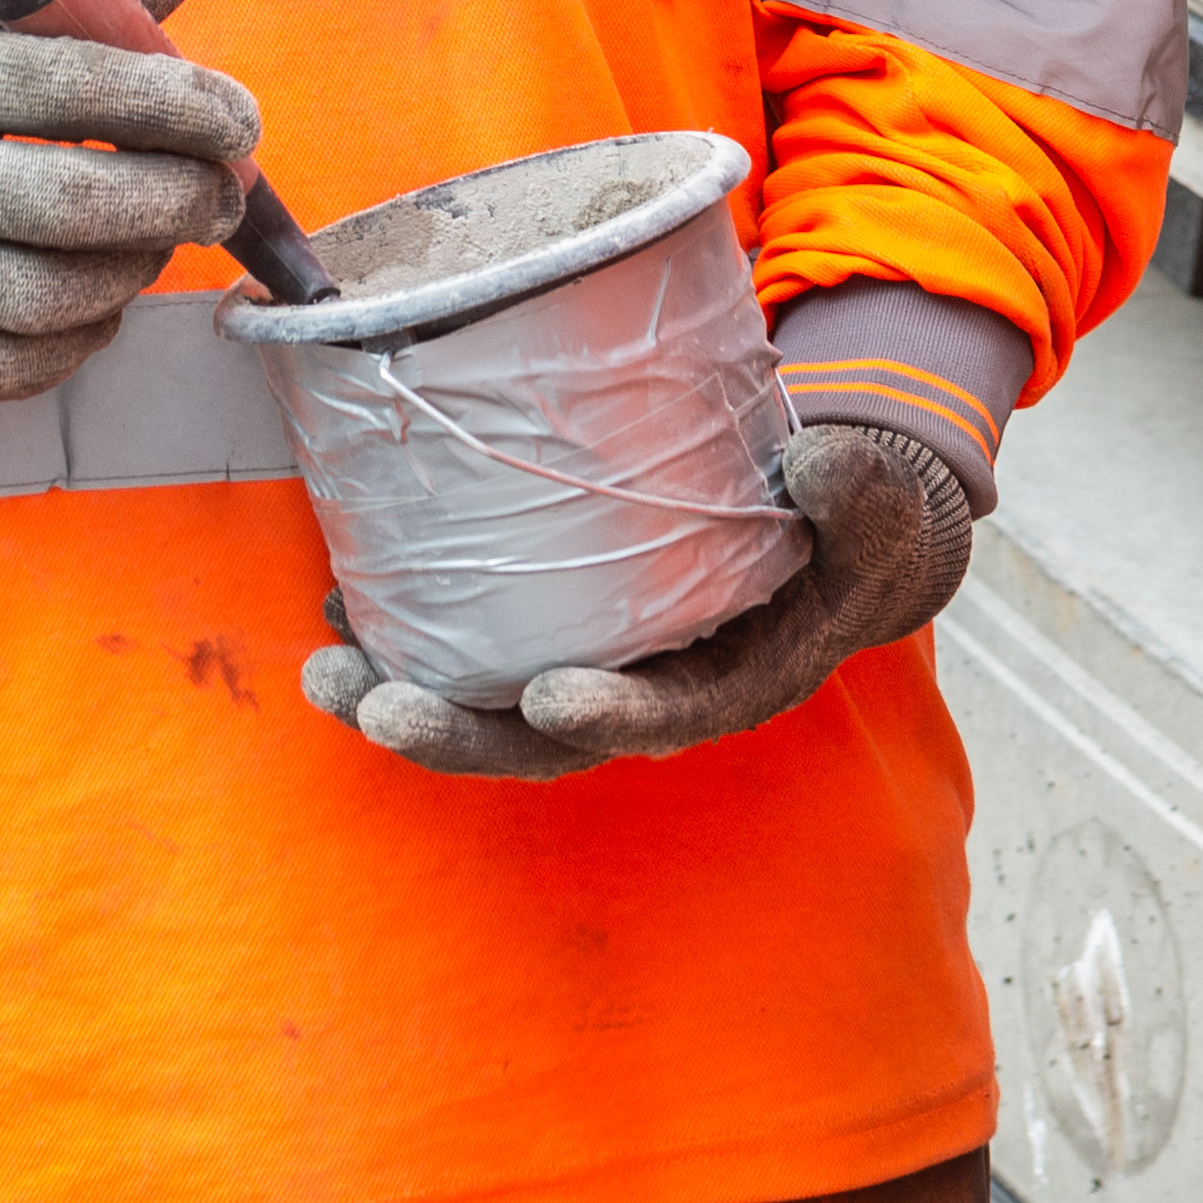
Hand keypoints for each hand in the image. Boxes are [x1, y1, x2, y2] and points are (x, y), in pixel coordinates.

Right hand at [0, 0, 252, 403]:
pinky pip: (5, 369)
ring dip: (131, 273)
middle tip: (221, 194)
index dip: (179, 104)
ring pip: (50, 299)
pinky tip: (95, 304)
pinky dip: (73, 344)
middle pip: (75, 203)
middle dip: (178, 200)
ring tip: (155, 241)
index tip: (237, 118)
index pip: (76, 86)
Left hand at [299, 417, 977, 779]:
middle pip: (543, 740)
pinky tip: (341, 612)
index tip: (548, 701)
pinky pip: (471, 652)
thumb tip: (813, 462)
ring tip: (327, 669)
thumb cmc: (849, 527)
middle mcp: (651, 693)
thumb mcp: (874, 508)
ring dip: (404, 698)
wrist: (830, 534)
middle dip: (458, 732)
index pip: (665, 716)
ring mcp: (594, 669)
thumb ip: (855, 489)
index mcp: (732, 681)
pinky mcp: (555, 632)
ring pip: (487, 708)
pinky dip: (406, 640)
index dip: (607, 716)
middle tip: (377, 706)